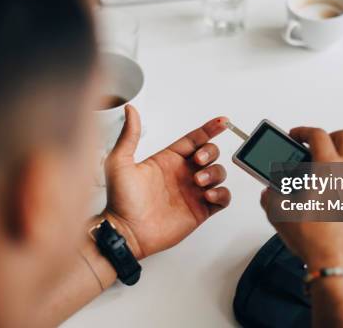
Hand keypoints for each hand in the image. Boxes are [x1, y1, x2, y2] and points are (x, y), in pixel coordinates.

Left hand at [102, 105, 230, 259]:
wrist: (126, 232)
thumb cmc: (120, 201)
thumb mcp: (120, 162)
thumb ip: (130, 135)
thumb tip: (131, 110)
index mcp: (168, 160)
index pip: (195, 139)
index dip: (210, 129)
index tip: (222, 122)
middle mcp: (182, 174)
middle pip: (210, 154)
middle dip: (210, 152)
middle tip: (198, 161)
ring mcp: (192, 192)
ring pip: (218, 174)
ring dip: (214, 173)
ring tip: (199, 182)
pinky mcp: (199, 211)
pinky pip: (222, 198)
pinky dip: (221, 194)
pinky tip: (208, 195)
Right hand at [261, 128, 342, 271]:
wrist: (335, 261)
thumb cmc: (313, 238)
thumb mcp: (278, 212)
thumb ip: (271, 195)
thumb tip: (270, 192)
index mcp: (328, 167)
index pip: (317, 135)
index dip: (303, 130)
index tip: (296, 135)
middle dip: (330, 136)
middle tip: (316, 146)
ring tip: (335, 158)